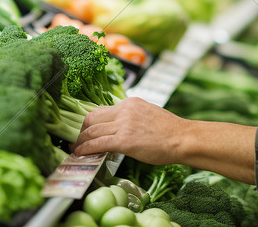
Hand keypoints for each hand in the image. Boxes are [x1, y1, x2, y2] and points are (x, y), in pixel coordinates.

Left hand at [71, 97, 188, 165]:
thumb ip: (132, 118)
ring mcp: (124, 124)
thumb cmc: (170, 131)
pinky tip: (80, 154)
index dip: (90, 122)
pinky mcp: (124, 140)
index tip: (86, 131)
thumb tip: (120, 128)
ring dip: (80, 141)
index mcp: (130, 102)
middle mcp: (124, 110)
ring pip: (92, 131)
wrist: (182, 138)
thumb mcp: (148, 115)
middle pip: (92, 118)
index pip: (102, 110)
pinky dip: (85, 149)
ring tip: (75, 149)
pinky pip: (97, 144)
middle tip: (76, 140)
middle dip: (81, 131)